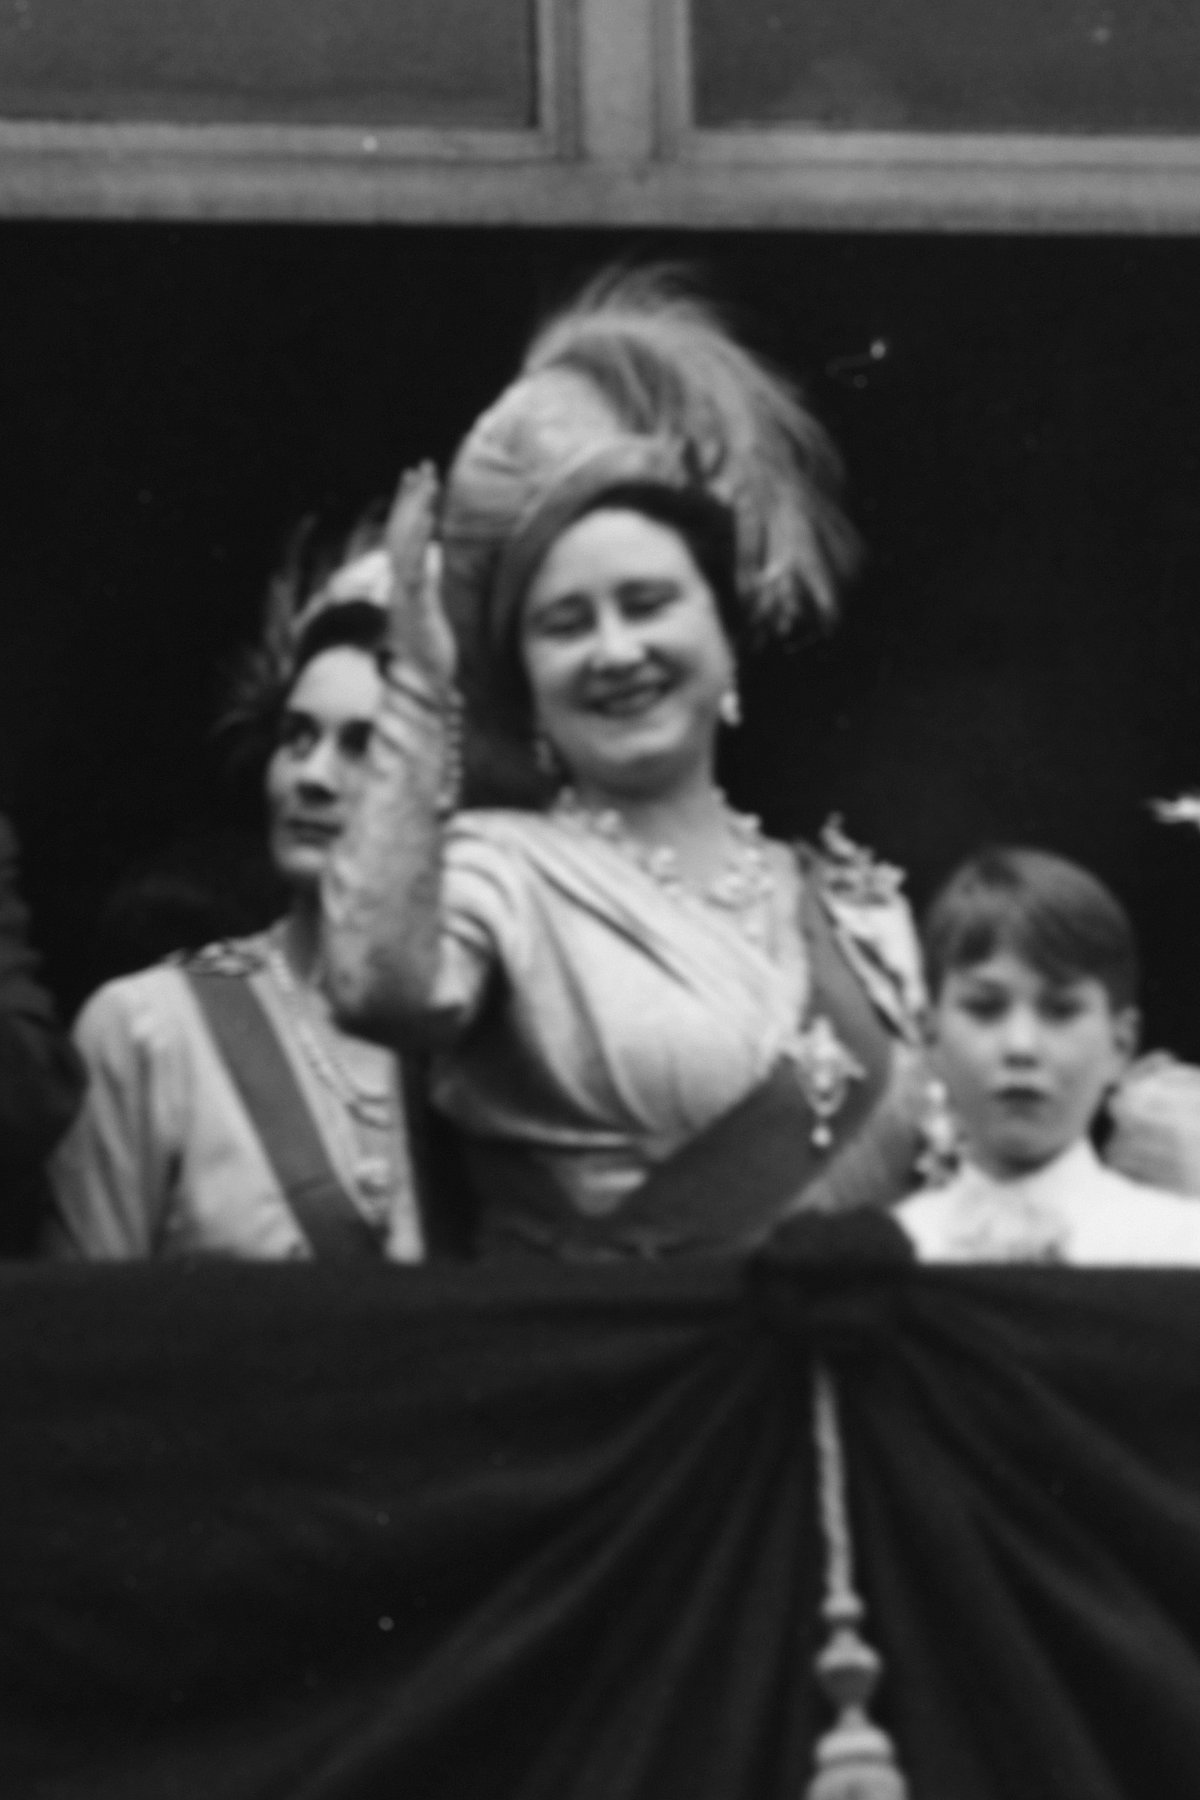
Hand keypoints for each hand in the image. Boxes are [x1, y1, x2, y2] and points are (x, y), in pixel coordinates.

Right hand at [383, 463, 456, 691]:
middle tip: (421, 468)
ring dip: (415, 511)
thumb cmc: (433, 658)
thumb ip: (434, 591)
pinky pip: (413, 568)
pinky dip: (418, 541)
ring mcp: (405, 596)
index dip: (408, 511)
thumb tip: (438, 569)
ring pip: (405, 544)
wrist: (425, 689)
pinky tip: (429, 519)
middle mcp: (400, 588)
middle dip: (410, 500)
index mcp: (405, 588)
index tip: (417, 483)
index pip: (402, 540)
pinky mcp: (415, 607)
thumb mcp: (436, 617)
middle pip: (400, 533)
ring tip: (427, 483)